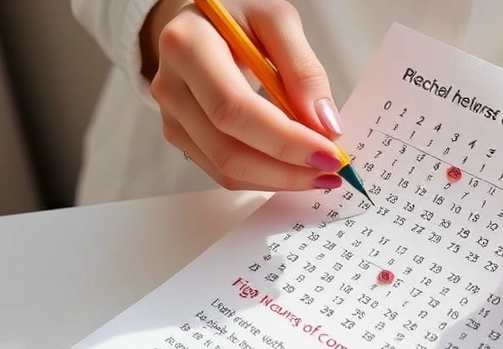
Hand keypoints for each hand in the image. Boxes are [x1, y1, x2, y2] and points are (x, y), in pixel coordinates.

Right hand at [140, 0, 344, 190]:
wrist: (202, 21)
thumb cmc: (238, 14)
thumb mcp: (276, 20)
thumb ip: (303, 68)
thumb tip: (324, 124)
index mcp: (188, 47)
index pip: (234, 109)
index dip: (284, 140)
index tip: (329, 153)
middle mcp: (171, 86)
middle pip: (228, 149)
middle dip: (287, 168)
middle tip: (331, 170)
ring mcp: (173, 116)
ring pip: (226, 170)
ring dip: (279, 179)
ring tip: (319, 173)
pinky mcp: (182, 136)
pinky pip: (224, 172)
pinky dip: (264, 177)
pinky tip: (293, 167)